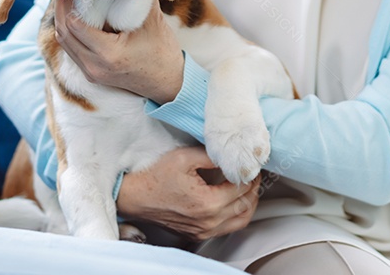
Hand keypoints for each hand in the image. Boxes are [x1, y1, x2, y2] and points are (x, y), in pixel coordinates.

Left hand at [53, 0, 184, 102]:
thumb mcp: (153, 20)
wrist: (169, 84)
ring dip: (62, 22)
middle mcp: (95, 66)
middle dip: (61, 11)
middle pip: (64, 34)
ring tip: (67, 2)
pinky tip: (75, 19)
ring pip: (65, 44)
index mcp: (109, 53)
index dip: (69, 4)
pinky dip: (70, 34)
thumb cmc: (163, 52)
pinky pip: (72, 51)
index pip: (75, 25)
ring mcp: (92, 73)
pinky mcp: (92, 75)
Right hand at [117, 147, 259, 240]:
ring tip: (247, 186)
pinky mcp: (198, 233)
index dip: (251, 174)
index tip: (252, 164)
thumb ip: (212, 155)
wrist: (135, 197)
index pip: (242, 189)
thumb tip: (231, 155)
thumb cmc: (155, 177)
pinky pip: (227, 228)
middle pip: (245, 205)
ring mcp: (203, 230)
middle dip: (253, 187)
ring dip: (248, 203)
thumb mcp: (184, 158)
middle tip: (253, 172)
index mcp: (208, 203)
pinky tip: (233, 201)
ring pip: (240, 220)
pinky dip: (236, 214)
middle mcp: (208, 221)